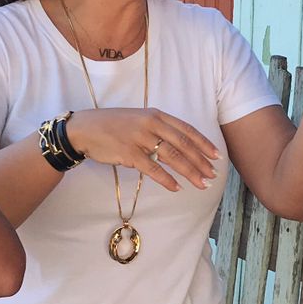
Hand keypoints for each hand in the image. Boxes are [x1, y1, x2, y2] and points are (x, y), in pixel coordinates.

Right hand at [63, 108, 220, 191]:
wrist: (84, 129)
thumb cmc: (113, 125)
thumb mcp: (139, 119)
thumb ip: (158, 128)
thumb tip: (178, 146)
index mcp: (156, 115)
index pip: (186, 129)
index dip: (204, 143)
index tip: (217, 155)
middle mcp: (151, 124)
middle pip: (183, 145)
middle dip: (201, 161)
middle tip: (213, 174)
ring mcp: (140, 138)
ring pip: (172, 157)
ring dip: (190, 172)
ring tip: (202, 183)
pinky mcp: (129, 153)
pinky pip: (153, 169)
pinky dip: (167, 180)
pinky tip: (177, 188)